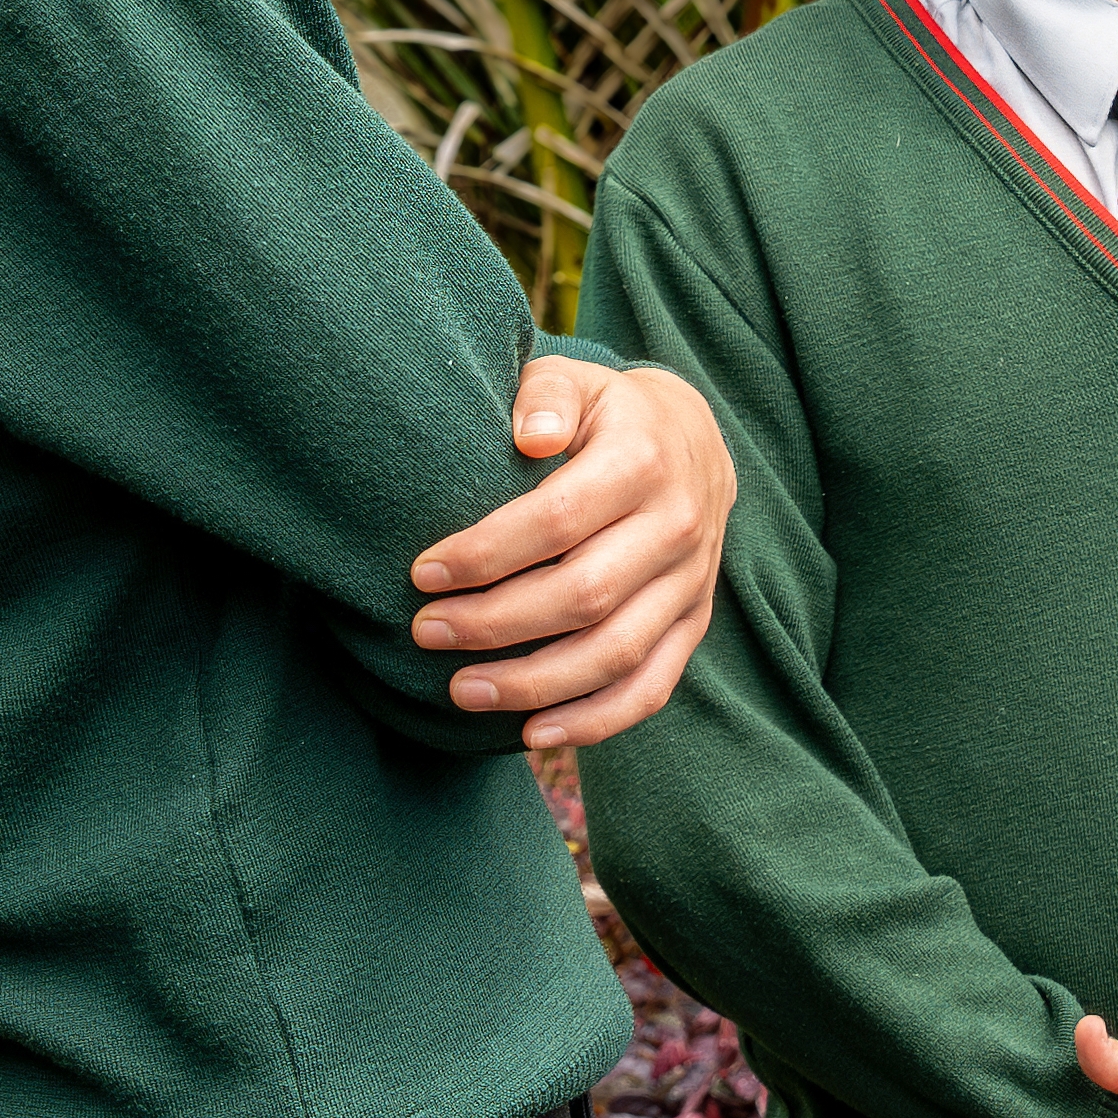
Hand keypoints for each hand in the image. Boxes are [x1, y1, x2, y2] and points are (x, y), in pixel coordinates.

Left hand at [406, 360, 733, 749]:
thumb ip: (545, 396)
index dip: (486, 554)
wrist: (695, 440)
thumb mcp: (576, 383)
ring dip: (534, 684)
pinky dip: (595, 721)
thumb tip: (530, 436)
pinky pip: (651, 686)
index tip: (422, 574)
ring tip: (461, 691)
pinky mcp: (694, 622)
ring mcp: (691, 581)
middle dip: (494, 624)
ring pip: (615, 652)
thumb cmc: (606, 415)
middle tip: (426, 633)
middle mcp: (678, 525)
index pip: (558, 519)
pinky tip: (533, 734)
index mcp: (643, 460)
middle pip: (584, 595)